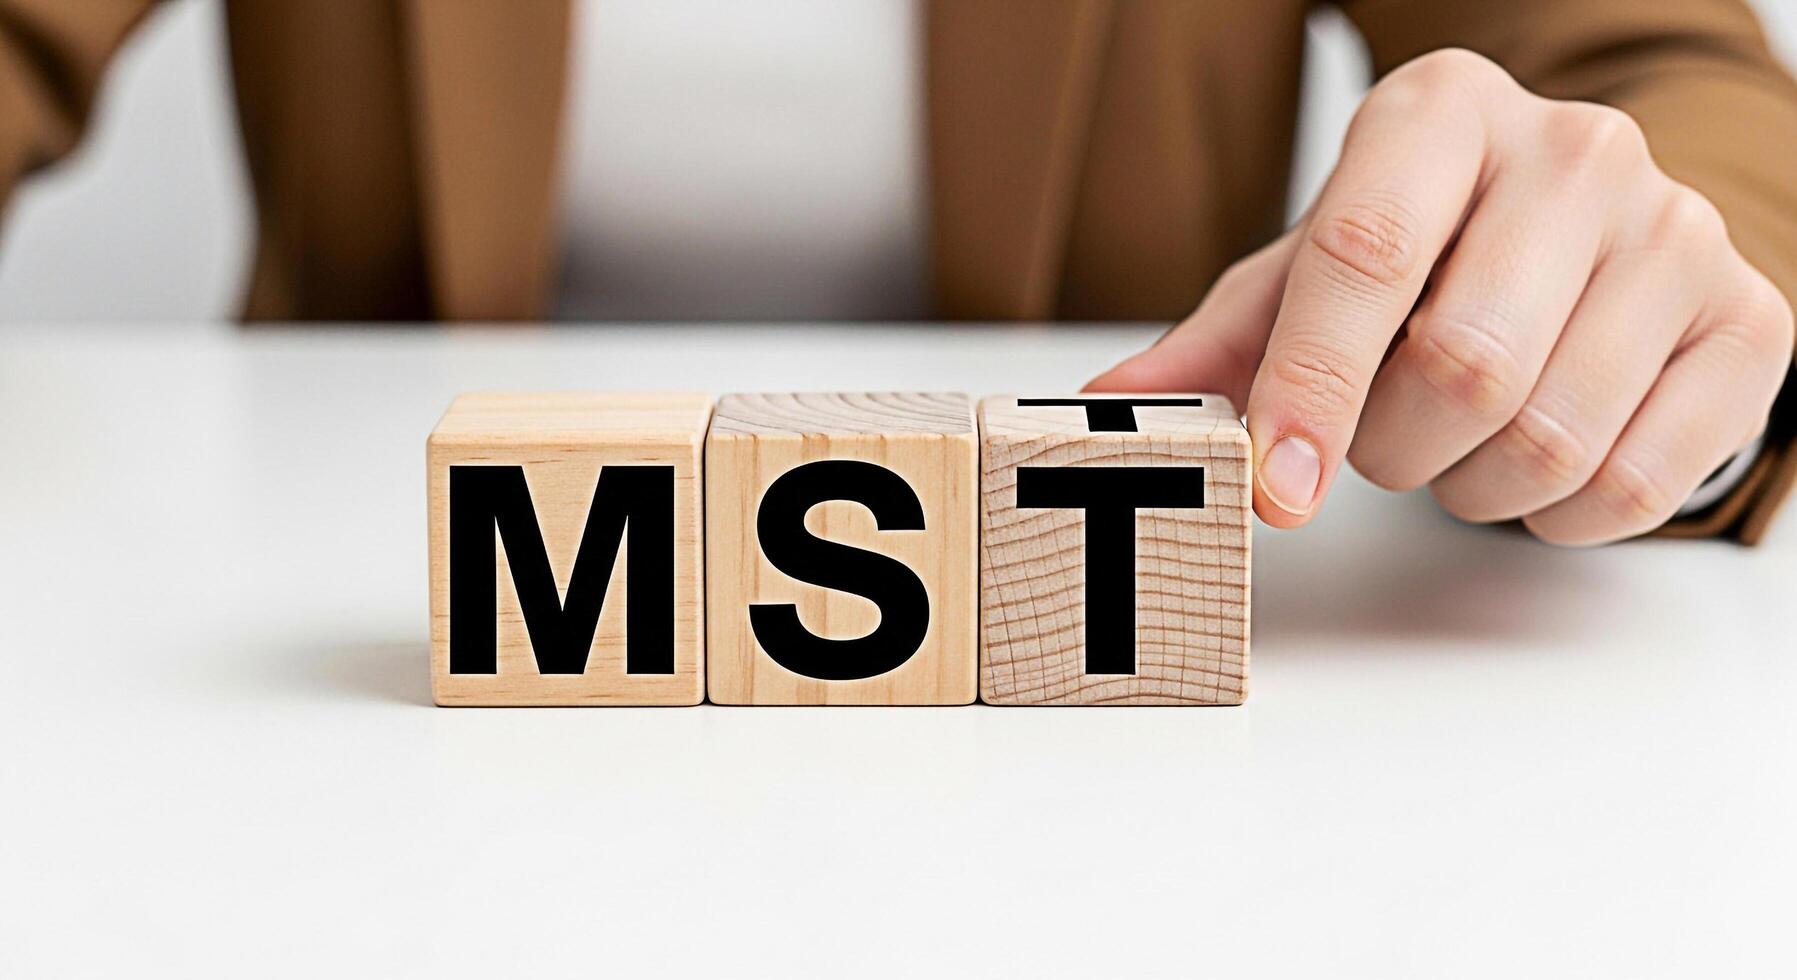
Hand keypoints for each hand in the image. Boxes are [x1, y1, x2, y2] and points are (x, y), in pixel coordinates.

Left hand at [1087, 49, 1793, 544]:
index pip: (1365, 256)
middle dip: (1391, 447)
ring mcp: (1678, 234)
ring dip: (1469, 486)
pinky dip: (1556, 515)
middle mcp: (1575, 152)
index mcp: (1441, 113)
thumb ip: (1216, 345)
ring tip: (1456, 445)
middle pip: (1462, 366)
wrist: (1579, 236)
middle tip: (1380, 441)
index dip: (1309, 388)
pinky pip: (1634, 486)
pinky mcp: (1749, 324)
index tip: (1275, 487)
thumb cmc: (1424, 254)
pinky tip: (1535, 465)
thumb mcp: (1306, 277)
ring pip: (1548, 437)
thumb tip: (1110, 412)